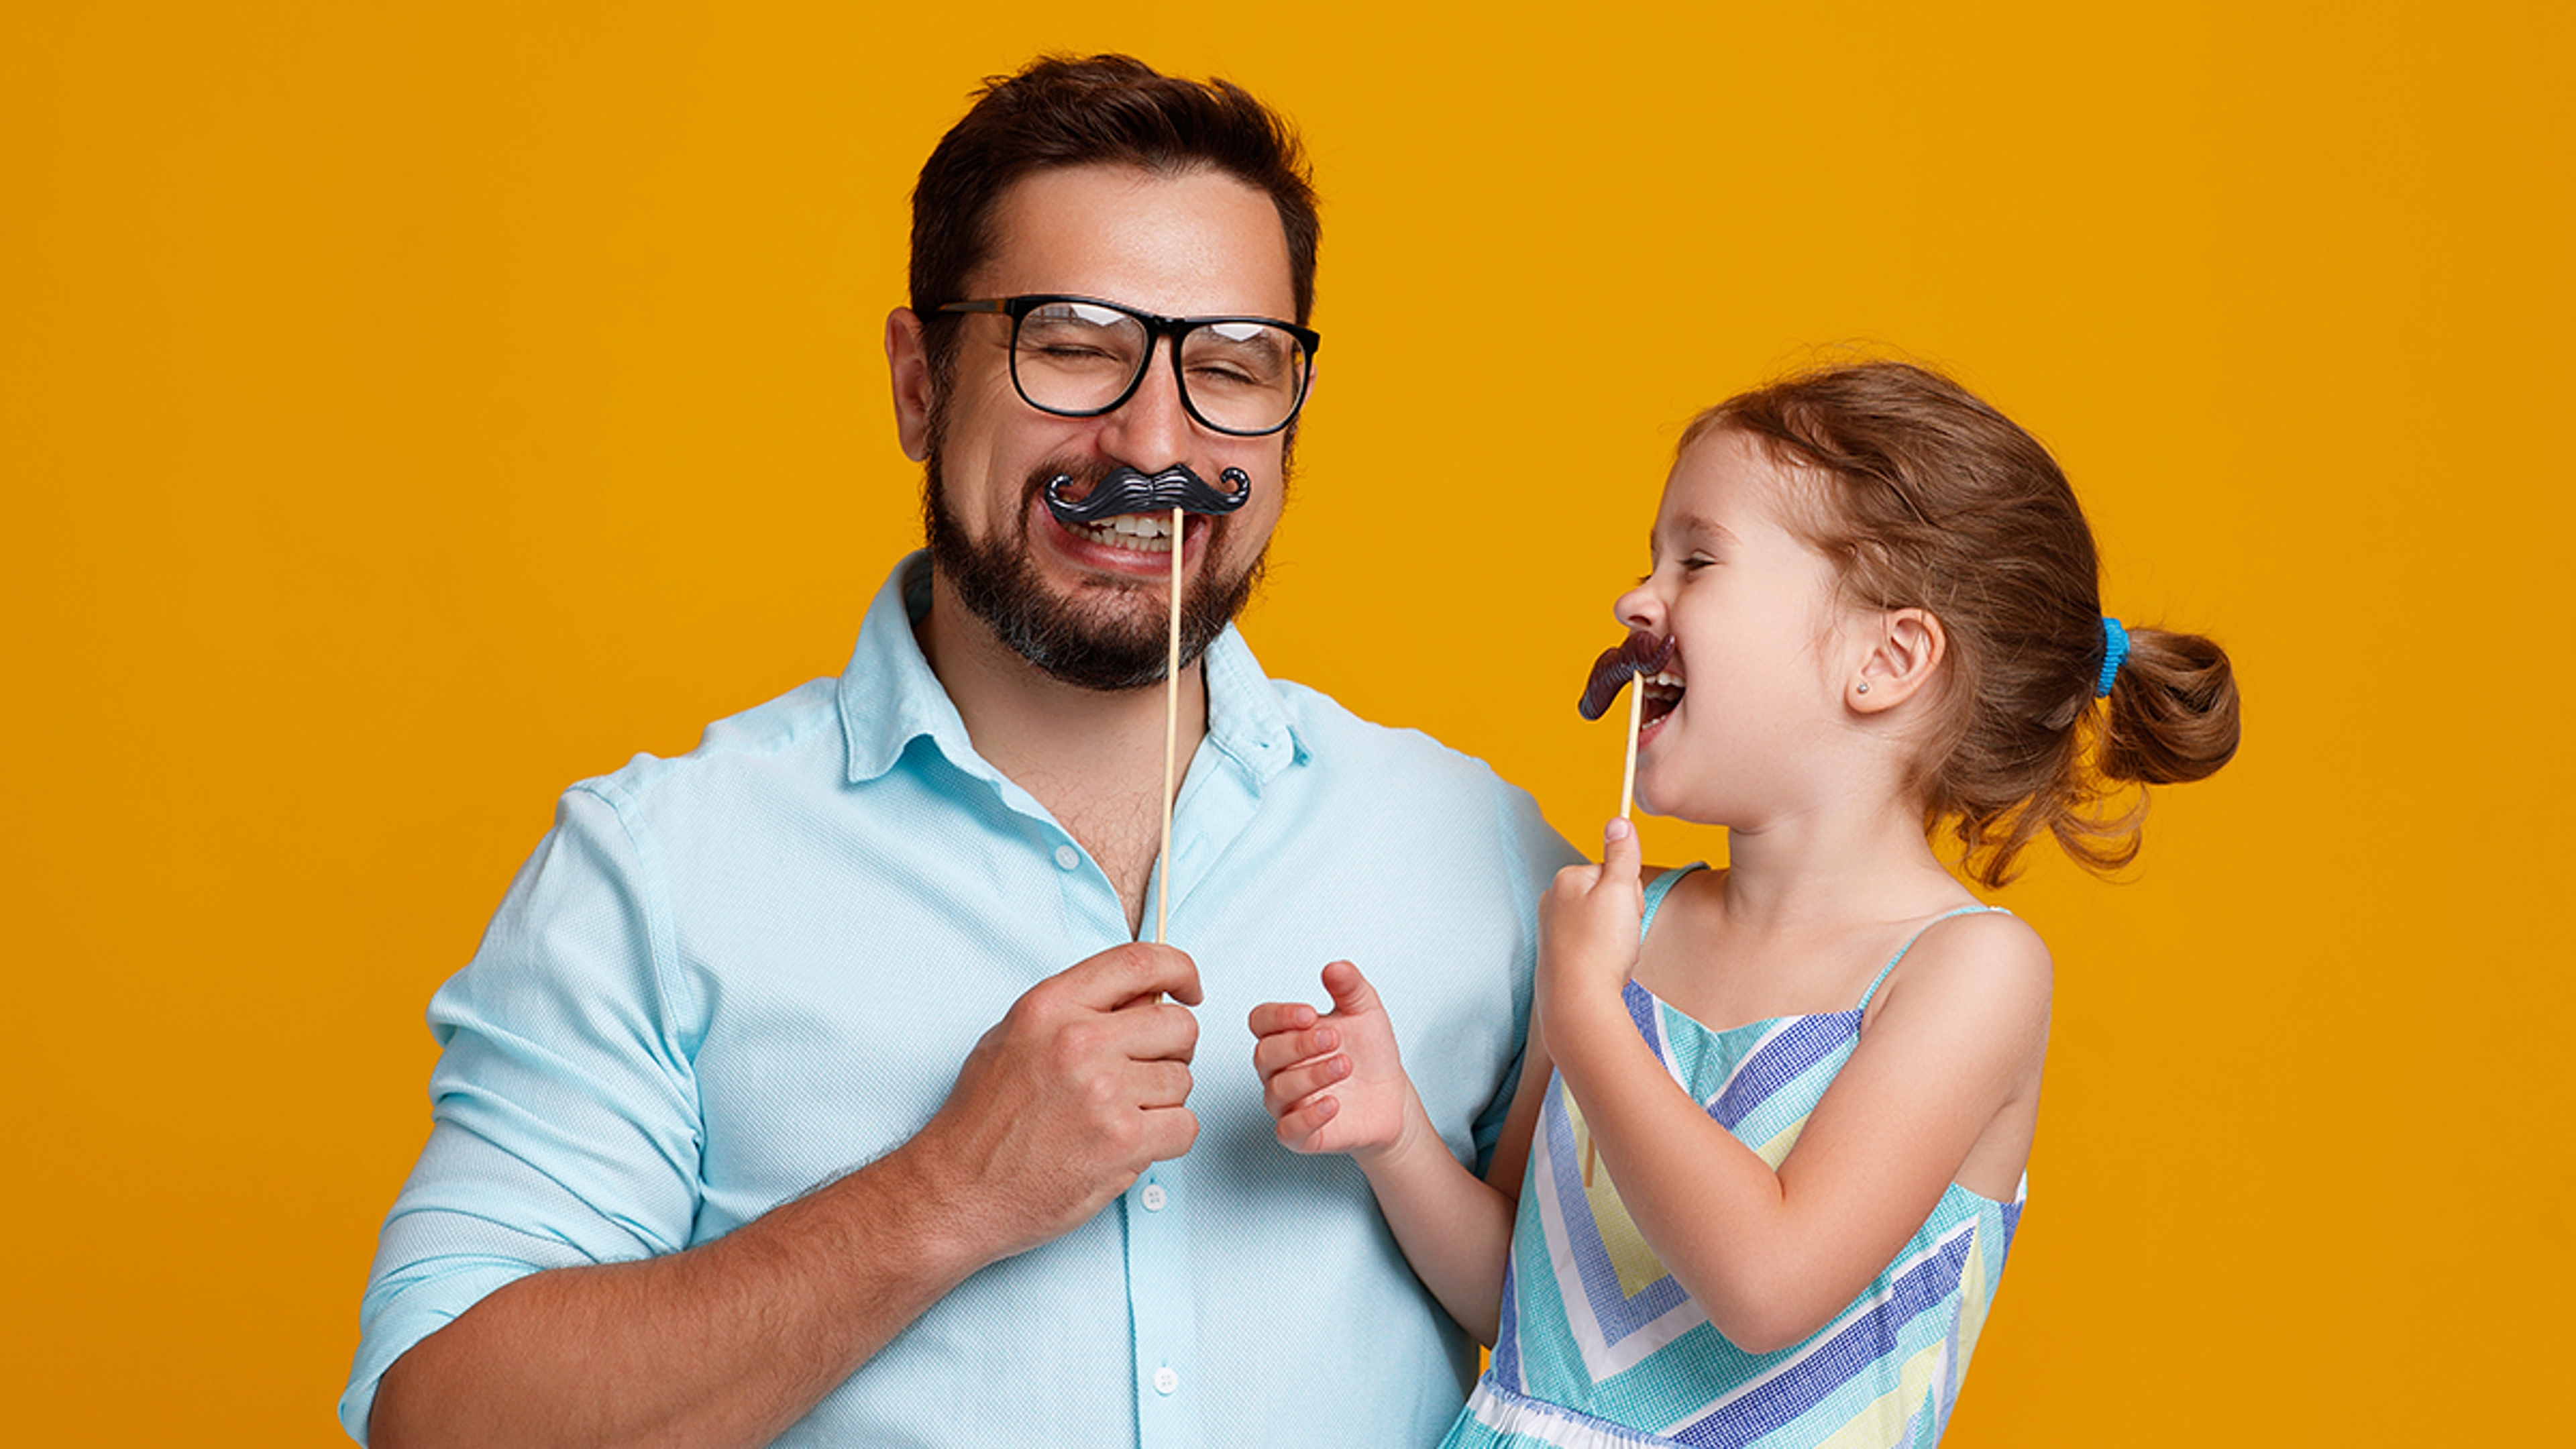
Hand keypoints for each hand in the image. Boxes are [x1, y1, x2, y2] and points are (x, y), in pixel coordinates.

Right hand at [909, 942, 1202, 1260]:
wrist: (957, 1190)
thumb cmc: (983, 1118)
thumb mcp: (1015, 1036)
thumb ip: (1078, 1009)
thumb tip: (1147, 996)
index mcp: (1052, 1005)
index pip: (1140, 962)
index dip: (1180, 970)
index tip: (1189, 989)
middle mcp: (1079, 1041)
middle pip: (1177, 1025)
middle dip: (1173, 1049)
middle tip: (1145, 1073)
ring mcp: (1103, 1092)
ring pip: (1183, 1080)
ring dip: (1162, 1101)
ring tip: (1116, 1117)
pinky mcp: (1121, 1142)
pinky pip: (1185, 1126)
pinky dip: (1166, 1138)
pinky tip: (1129, 1145)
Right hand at [1248, 961, 1421, 1162]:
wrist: (1392, 1097)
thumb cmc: (1370, 1053)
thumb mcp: (1366, 1011)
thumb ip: (1349, 986)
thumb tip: (1334, 967)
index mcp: (1285, 1036)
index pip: (1260, 1021)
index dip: (1280, 1016)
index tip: (1311, 1013)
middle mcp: (1278, 1070)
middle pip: (1264, 1055)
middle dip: (1299, 1044)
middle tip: (1335, 1038)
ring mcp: (1286, 1104)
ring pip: (1277, 1090)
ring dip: (1311, 1075)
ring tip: (1346, 1065)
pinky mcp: (1300, 1136)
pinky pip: (1288, 1130)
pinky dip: (1309, 1116)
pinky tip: (1334, 1103)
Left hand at [1537, 818, 1645, 1032]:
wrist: (1578, 1002)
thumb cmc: (1600, 947)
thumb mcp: (1620, 891)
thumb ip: (1622, 854)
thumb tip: (1619, 820)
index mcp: (1566, 879)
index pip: (1613, 872)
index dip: (1630, 893)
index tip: (1627, 913)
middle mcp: (1552, 901)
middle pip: (1607, 896)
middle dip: (1623, 915)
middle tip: (1620, 937)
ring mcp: (1551, 930)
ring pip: (1602, 922)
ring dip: (1616, 937)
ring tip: (1612, 956)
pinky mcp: (1556, 956)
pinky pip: (1592, 946)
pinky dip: (1603, 956)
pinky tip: (1603, 968)